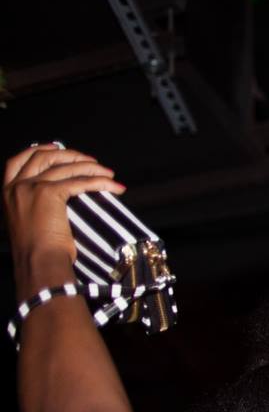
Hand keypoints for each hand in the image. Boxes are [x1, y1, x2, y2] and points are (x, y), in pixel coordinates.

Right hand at [4, 144, 124, 279]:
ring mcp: (31, 187)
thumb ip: (35, 206)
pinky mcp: (49, 193)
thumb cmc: (38, 252)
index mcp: (7, 192)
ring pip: (65, 167)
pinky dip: (100, 181)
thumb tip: (61, 195)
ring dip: (91, 167)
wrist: (38, 264)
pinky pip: (80, 181)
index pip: (18, 160)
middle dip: (70, 155)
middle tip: (91, 162)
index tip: (57, 147)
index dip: (39, 150)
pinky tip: (114, 185)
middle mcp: (16, 186)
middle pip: (43, 156)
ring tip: (109, 173)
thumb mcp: (29, 223)